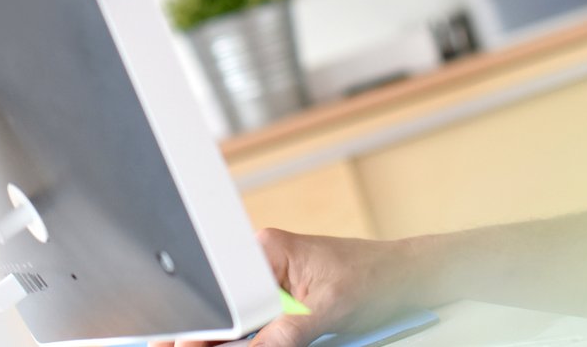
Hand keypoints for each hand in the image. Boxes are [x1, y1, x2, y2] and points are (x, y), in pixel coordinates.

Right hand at [151, 227, 427, 346]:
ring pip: (238, 325)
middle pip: (222, 311)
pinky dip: (257, 340)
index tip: (180, 344)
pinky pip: (256, 328)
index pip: (218, 292)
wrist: (406, 275)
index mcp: (266, 250)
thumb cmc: (374, 277)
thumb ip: (282, 335)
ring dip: (242, 340)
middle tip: (191, 345)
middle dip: (216, 336)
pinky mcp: (281, 301)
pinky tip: (254, 340)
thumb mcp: (325, 312)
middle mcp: (262, 262)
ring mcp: (270, 283)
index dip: (199, 326)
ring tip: (267, 331)